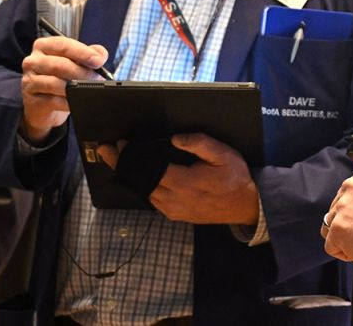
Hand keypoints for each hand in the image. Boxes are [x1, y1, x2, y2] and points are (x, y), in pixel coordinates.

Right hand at [20, 34, 108, 143]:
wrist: (44, 105)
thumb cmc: (60, 77)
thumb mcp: (73, 61)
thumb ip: (88, 53)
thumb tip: (100, 55)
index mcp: (44, 46)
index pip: (63, 45)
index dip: (83, 52)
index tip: (98, 61)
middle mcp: (33, 61)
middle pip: (60, 65)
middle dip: (83, 73)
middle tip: (97, 79)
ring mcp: (29, 81)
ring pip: (55, 83)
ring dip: (76, 87)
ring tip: (88, 89)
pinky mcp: (31, 100)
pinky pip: (54, 101)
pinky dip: (69, 101)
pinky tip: (76, 101)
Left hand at [97, 133, 259, 225]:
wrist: (245, 205)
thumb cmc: (235, 177)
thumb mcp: (223, 154)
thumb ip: (199, 143)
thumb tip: (174, 138)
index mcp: (183, 182)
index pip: (147, 167)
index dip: (130, 156)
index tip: (117, 145)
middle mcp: (173, 199)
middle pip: (140, 180)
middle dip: (123, 164)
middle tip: (107, 150)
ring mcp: (172, 209)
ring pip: (143, 191)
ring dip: (130, 176)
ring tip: (119, 161)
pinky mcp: (175, 214)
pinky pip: (152, 199)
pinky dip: (142, 186)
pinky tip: (139, 177)